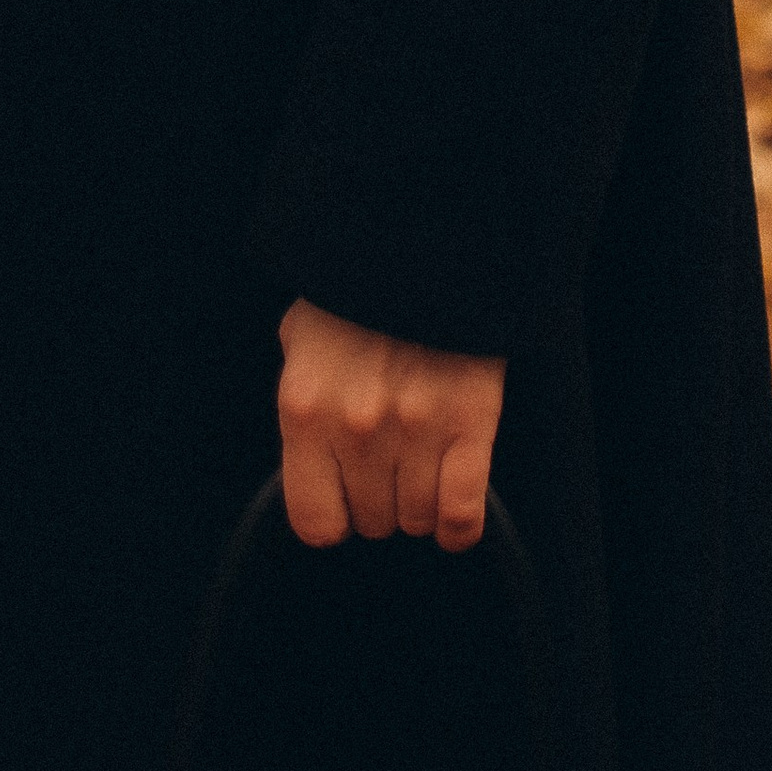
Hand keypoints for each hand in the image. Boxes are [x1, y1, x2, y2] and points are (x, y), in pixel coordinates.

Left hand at [276, 297, 503, 553]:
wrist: (421, 243)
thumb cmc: (355, 292)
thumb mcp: (301, 343)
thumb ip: (303, 407)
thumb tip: (311, 464)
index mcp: (305, 411)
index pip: (315, 522)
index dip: (335, 517)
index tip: (346, 500)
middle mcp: (356, 431)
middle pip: (372, 522)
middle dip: (381, 503)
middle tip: (390, 468)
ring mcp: (415, 430)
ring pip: (417, 519)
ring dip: (421, 506)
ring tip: (422, 470)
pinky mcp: (470, 424)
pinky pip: (460, 513)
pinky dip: (459, 526)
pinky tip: (453, 518)